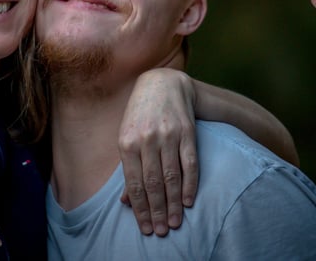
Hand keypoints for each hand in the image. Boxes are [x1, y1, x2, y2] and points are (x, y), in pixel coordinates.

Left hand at [118, 68, 197, 236]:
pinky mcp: (187, 132)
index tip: (146, 228)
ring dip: (174, 203)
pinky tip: (189, 201)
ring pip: (172, 176)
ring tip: (176, 223)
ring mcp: (168, 135)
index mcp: (127, 142)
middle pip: (153, 183)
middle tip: (162, 231)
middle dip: (158, 211)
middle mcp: (147, 139)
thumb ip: (128, 168)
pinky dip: (190, 184)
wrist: (162, 84)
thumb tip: (125, 202)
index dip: (141, 209)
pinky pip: (190, 163)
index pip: (135, 183)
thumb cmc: (140, 115)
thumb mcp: (127, 137)